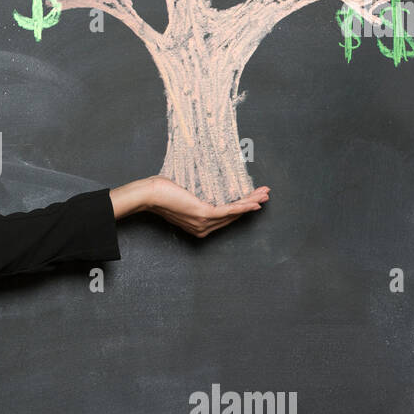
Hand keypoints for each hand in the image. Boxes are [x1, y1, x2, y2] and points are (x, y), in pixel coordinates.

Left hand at [111, 175, 268, 236]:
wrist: (148, 194)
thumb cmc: (160, 192)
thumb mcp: (183, 195)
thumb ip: (195, 195)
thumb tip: (204, 184)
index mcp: (198, 226)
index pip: (224, 217)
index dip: (241, 207)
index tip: (253, 198)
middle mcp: (202, 228)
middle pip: (233, 216)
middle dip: (251, 204)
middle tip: (265, 195)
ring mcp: (203, 223)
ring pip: (233, 212)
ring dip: (251, 202)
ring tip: (264, 194)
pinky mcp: (203, 214)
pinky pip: (228, 210)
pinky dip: (243, 205)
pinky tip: (254, 202)